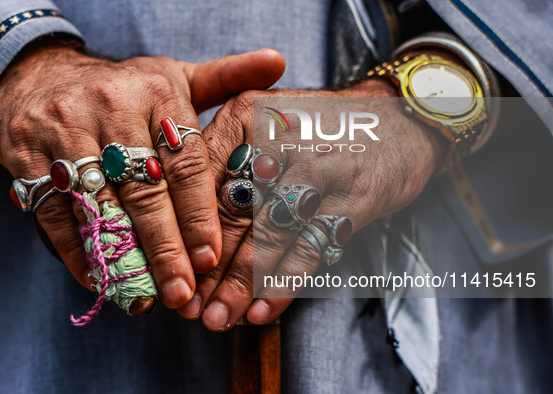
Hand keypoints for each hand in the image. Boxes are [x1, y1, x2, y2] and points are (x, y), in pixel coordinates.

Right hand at [0, 41, 284, 308]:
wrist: (40, 76)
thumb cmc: (125, 87)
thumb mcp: (175, 76)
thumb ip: (226, 78)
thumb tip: (278, 63)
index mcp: (157, 92)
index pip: (186, 160)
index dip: (199, 212)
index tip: (211, 256)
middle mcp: (111, 108)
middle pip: (144, 190)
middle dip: (166, 246)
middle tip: (182, 292)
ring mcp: (64, 130)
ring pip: (99, 205)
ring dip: (122, 256)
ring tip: (146, 295)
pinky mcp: (26, 154)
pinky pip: (53, 212)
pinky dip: (76, 250)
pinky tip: (99, 279)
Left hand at [178, 78, 444, 328]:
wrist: (398, 120)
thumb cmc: (318, 133)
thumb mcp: (266, 133)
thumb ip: (227, 169)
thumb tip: (187, 238)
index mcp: (246, 116)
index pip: (200, 180)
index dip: (183, 231)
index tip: (171, 271)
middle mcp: (278, 137)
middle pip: (231, 211)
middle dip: (207, 266)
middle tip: (186, 307)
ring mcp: (320, 165)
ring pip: (268, 234)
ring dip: (240, 283)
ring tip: (217, 319)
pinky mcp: (355, 195)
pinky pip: (310, 247)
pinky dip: (284, 283)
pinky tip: (262, 311)